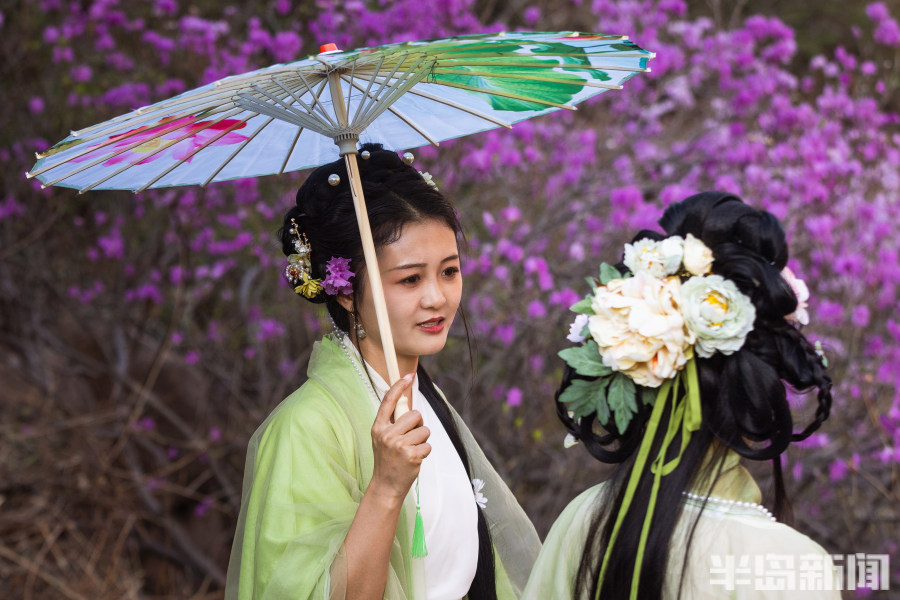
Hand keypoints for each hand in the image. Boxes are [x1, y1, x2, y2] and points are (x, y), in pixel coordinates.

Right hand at [368, 374, 430, 501]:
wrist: (385, 486)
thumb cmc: (387, 460)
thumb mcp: (382, 439)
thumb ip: (392, 423)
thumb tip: (406, 404)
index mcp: (378, 427)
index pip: (388, 401)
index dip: (399, 386)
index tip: (409, 375)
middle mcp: (387, 434)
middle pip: (414, 415)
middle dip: (418, 425)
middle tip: (410, 438)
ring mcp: (399, 445)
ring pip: (424, 430)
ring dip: (422, 440)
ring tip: (411, 451)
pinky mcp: (411, 455)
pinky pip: (428, 444)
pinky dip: (424, 452)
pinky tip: (414, 460)